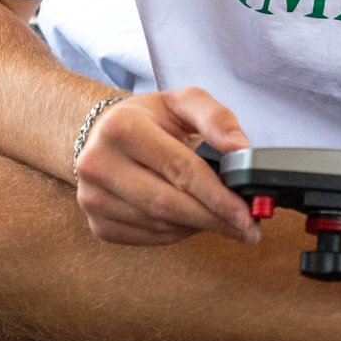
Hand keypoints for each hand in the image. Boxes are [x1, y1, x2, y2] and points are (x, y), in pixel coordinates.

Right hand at [74, 88, 258, 246]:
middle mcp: (98, 163)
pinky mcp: (98, 224)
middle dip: (214, 219)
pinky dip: (178, 233)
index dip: (216, 195)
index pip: (179, 169)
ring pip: (160, 225)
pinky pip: (150, 238)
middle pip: (168, 204)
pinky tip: (192, 220)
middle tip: (248, 229)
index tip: (245, 212)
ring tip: (223, 220)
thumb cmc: (150, 119)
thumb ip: (217, 118)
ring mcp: (93, 198)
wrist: (103, 135)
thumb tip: (241, 150)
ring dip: (199, 226)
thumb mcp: (183, 102)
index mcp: (122, 127)